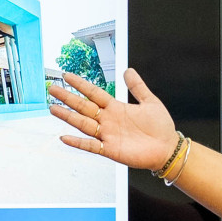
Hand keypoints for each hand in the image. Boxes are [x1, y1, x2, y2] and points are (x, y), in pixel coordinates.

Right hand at [47, 67, 178, 169]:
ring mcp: (108, 135)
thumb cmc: (161, 127)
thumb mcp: (150, 102)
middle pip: (84, 106)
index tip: (67, 75)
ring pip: (83, 124)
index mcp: (116, 108)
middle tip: (53, 89)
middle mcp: (109, 120)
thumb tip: (129, 71)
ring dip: (68, 117)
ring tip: (53, 108)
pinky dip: (78, 142)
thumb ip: (137, 87)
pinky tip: (65, 137)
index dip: (81, 84)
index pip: (94, 93)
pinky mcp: (110, 149)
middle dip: (68, 98)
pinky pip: (90, 145)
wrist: (168, 149)